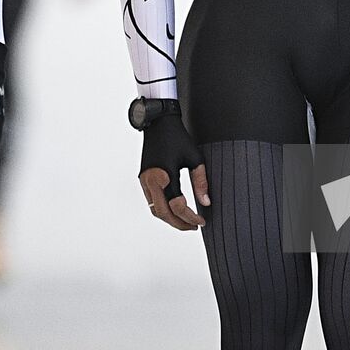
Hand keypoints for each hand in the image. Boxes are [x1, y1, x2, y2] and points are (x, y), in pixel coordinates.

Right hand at [138, 114, 208, 229]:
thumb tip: (206, 202)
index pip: (177, 206)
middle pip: (164, 213)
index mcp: (165, 175)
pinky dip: (162, 210)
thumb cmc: (177, 137)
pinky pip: (151, 202)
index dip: (190, 217)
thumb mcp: (194, 158)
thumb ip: (201, 182)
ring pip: (155, 210)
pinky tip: (174, 210)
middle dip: (179, 223)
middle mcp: (151, 180)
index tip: (201, 221)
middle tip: (194, 226)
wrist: (159, 123)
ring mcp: (145, 180)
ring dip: (170, 219)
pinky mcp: (143, 179)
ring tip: (185, 221)